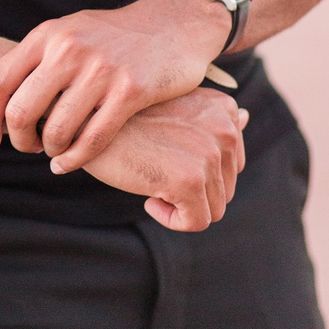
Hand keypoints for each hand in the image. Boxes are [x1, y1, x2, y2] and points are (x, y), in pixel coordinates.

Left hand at [0, 0, 229, 169]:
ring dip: (51, 152)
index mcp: (47, 35)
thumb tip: (3, 98)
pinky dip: (75, 160)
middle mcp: (68, 49)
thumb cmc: (116, 36)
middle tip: (29, 149)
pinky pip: (92, 139)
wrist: (173, 23)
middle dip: (19, 141)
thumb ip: (40, 58)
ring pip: (55, 131)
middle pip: (20, 112)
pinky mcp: (130, 90)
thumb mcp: (71, 32)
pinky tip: (70, 163)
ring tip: (55, 154)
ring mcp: (100, 70)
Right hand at [81, 88, 247, 230]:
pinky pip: (195, 222)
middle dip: (191, 190)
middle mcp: (223, 127)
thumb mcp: (172, 106)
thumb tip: (245, 117)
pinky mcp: (190, 180)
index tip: (165, 155)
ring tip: (150, 177)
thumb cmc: (124, 115)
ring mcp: (208, 153)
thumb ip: (211, 116)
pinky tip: (147, 195)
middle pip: (225, 188)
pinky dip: (170, 218)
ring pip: (213, 208)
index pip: (232, 163)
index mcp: (222, 107)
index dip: (197, 170)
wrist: (83, 119)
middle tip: (154, 166)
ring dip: (180, 204)